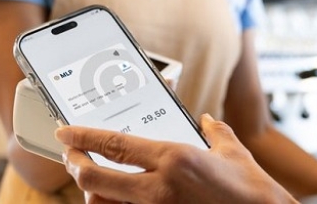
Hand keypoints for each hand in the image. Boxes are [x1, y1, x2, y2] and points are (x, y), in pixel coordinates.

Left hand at [57, 114, 296, 203]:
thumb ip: (215, 132)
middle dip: (75, 166)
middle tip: (70, 156)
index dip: (83, 138)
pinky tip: (114, 198)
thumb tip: (206, 121)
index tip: (65, 132)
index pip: (114, 145)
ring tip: (91, 180)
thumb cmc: (252, 191)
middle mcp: (160, 188)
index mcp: (174, 159)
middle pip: (96, 179)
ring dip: (92, 193)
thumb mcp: (233, 153)